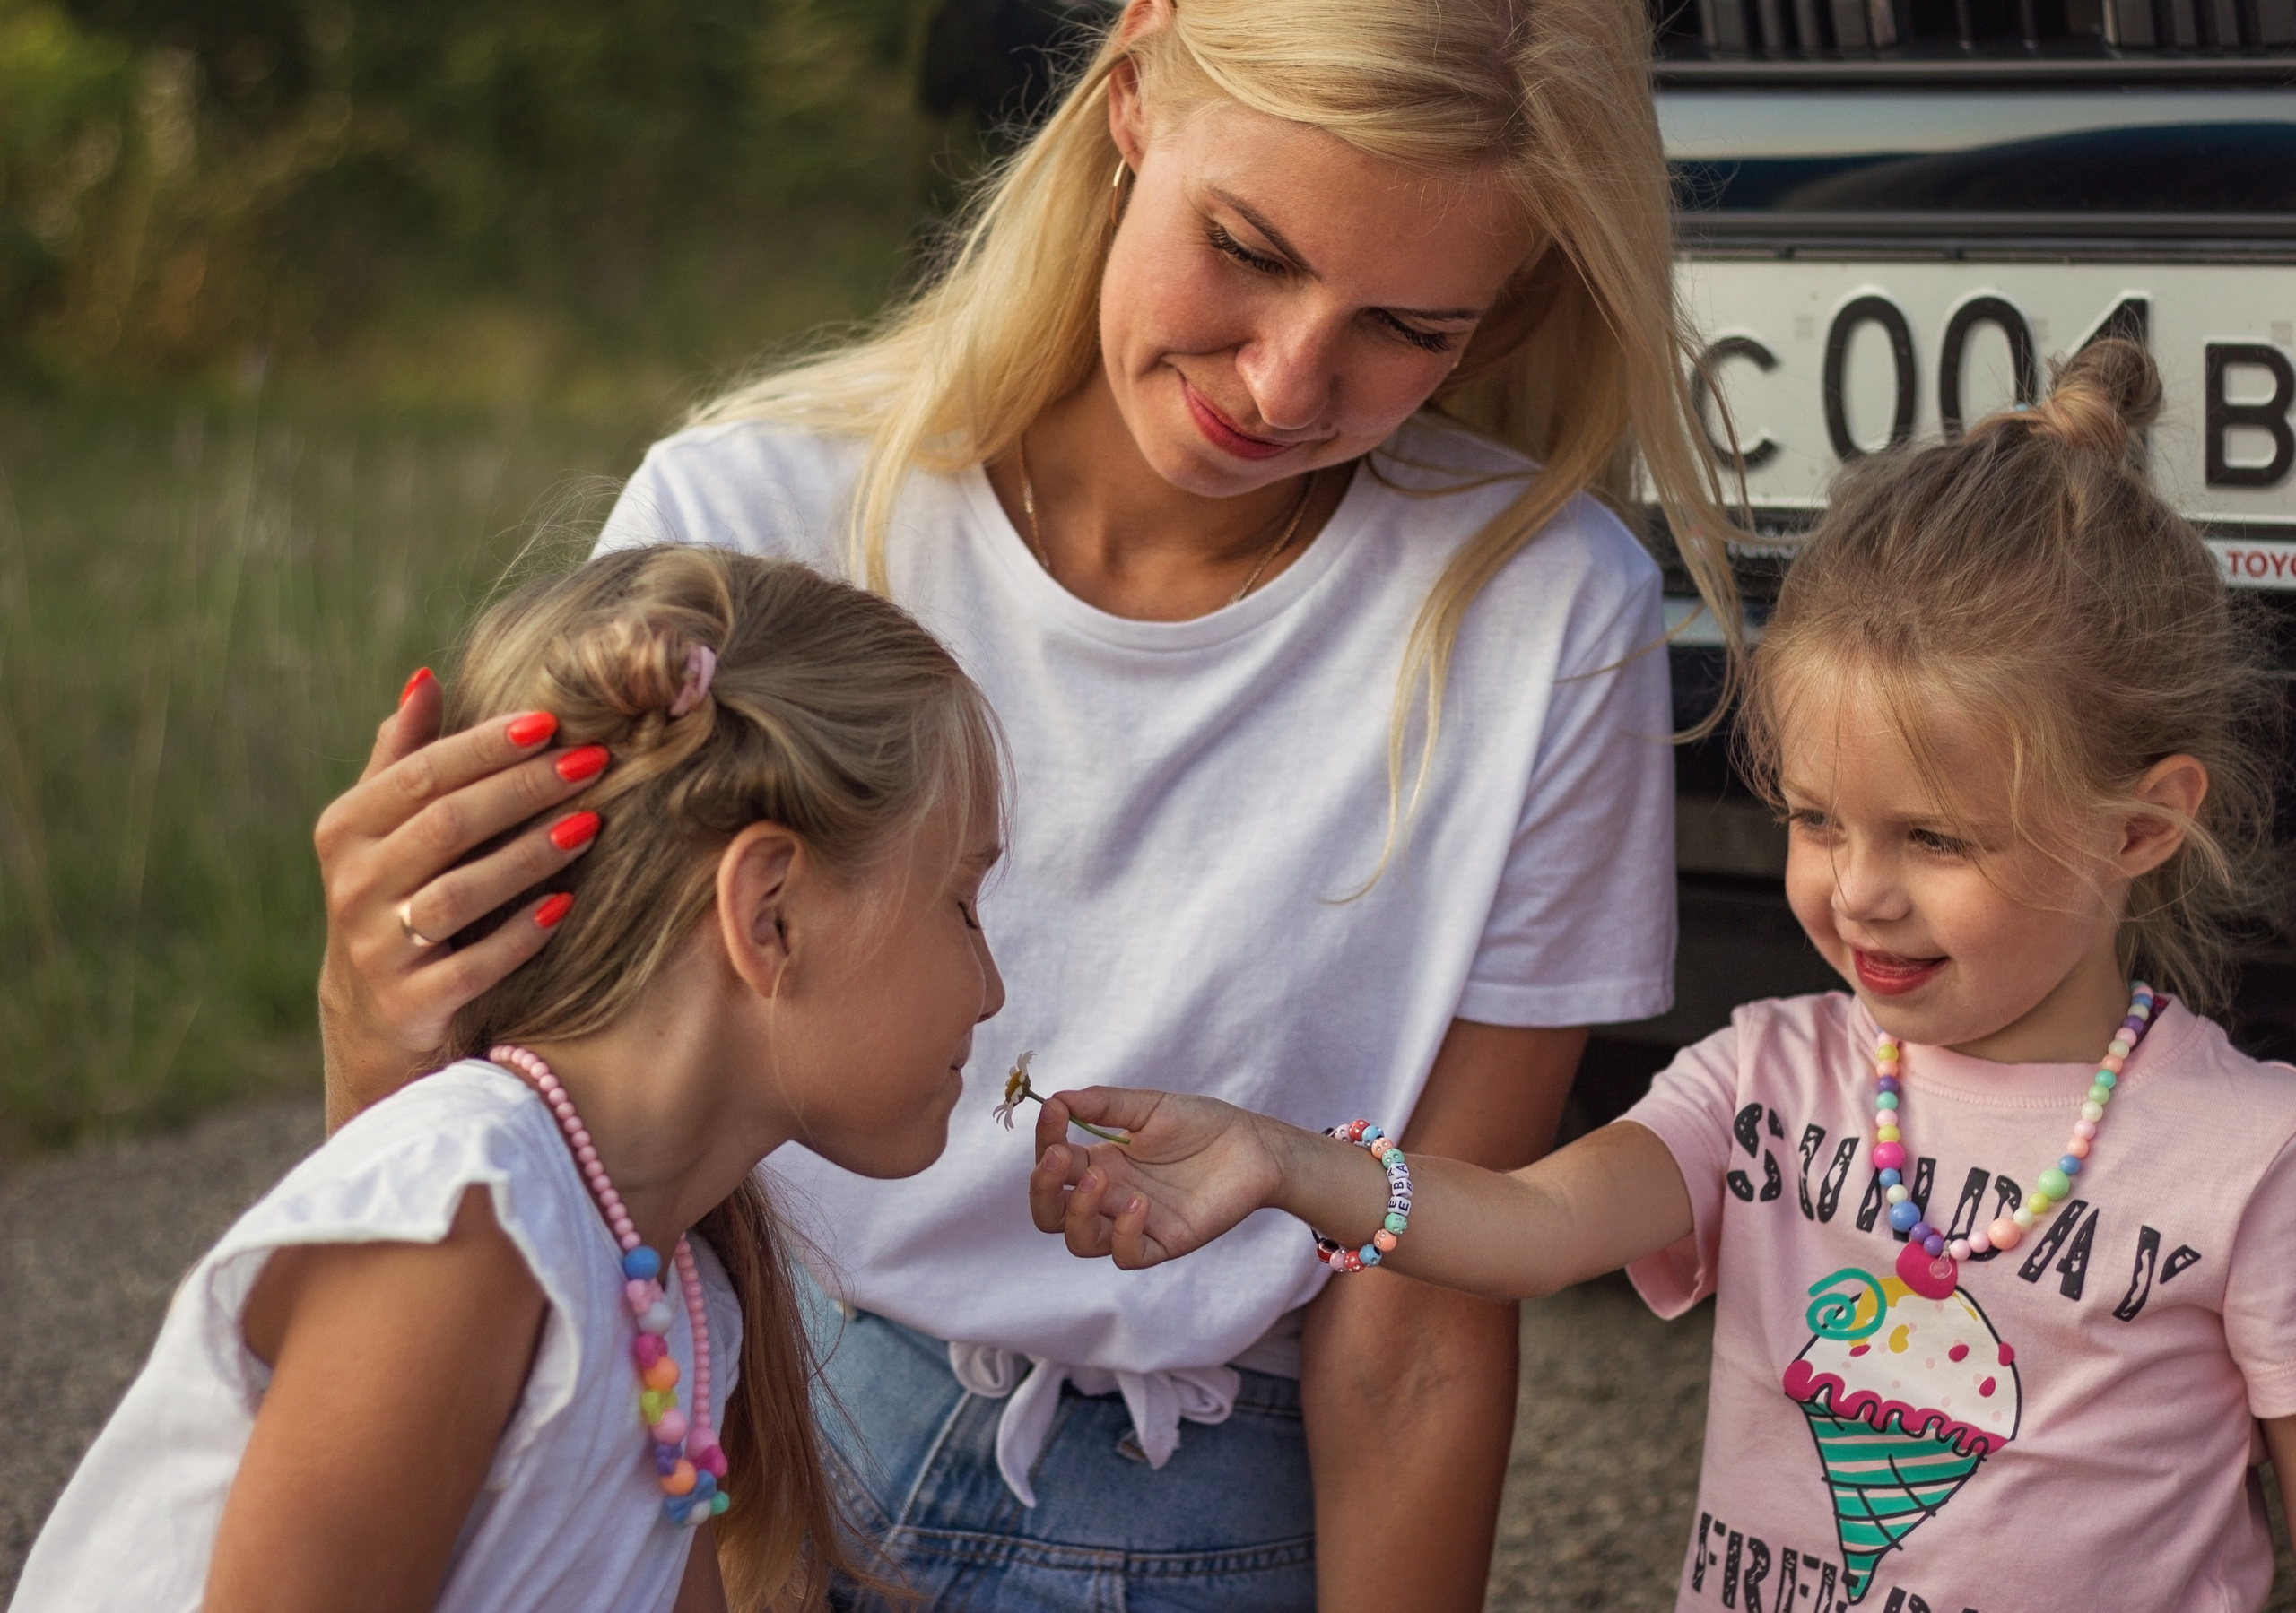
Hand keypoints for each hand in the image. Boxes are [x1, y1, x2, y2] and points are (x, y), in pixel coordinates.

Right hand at [315, 668, 608, 1126]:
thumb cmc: (395, 895)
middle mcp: (353, 884)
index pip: (421, 774)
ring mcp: (376, 948)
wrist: (372, 1016)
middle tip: (592, 762)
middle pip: (446, 825)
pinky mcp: (409, 1003)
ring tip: (589, 825)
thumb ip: (404, 758)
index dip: (486, 746)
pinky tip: (565, 906)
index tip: (551, 721)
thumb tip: (425, 677)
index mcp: (346, 829)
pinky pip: (472, 967)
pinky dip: (519, 936)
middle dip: (523, 789)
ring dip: (528, 856)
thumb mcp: (383, 829)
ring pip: (460, 893)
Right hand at [1028, 1086, 1293, 1268]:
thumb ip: (1103, 1104)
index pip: (1053, 1163)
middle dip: (1042, 1189)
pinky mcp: (1163, 1242)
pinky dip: (1122, 1234)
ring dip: (1077, 1212)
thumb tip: (1054, 1097)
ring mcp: (1133, 1222)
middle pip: (1051, 1212)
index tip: (1053, 1114)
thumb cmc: (1201, 1124)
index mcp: (1100, 1162)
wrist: (1252, 1145)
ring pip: (1080, 1241)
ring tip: (1098, 1178)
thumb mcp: (1149, 1106)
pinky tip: (1139, 1204)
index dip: (1045, 1141)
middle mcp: (1109, 1196)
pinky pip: (1126, 1255)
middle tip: (1061, 1157)